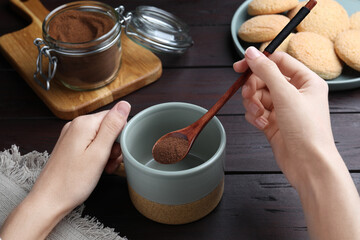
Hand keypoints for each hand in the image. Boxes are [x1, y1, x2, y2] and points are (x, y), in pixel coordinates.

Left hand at [0, 101, 130, 239]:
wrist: (49, 200)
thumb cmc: (73, 181)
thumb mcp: (99, 152)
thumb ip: (112, 126)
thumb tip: (124, 105)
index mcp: (84, 123)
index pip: (114, 117)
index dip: (121, 135)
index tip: (117, 151)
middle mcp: (76, 126)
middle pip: (108, 127)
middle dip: (114, 145)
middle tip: (110, 162)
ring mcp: (71, 136)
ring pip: (101, 137)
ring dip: (107, 153)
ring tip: (104, 168)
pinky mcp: (70, 146)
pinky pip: (91, 145)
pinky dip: (98, 156)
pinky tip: (97, 168)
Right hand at [234, 47, 359, 239]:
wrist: (308, 164)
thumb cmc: (306, 130)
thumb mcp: (285, 94)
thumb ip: (266, 71)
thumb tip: (251, 53)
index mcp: (306, 81)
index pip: (278, 62)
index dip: (258, 62)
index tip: (239, 66)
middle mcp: (295, 93)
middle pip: (264, 79)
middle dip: (253, 88)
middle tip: (248, 95)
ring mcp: (283, 109)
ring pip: (258, 96)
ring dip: (253, 104)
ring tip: (259, 114)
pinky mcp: (273, 123)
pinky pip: (257, 111)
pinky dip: (255, 117)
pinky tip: (262, 125)